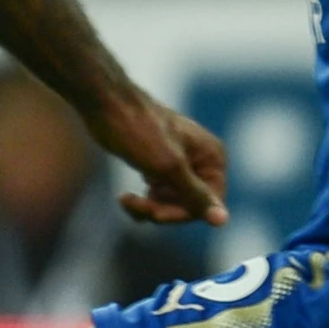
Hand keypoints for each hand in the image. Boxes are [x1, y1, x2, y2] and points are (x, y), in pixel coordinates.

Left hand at [89, 91, 228, 225]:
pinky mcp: (158, 167)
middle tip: (135, 204)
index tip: (156, 214)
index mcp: (213, 157)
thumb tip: (223, 221)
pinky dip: (142, 203)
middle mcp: (200, 161)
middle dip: (162, 210)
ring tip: (126, 200)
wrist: (106, 106)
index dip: (184, 213)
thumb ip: (196, 195)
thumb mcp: (169, 168)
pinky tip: (125, 199)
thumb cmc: (139, 131)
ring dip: (148, 208)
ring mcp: (179, 165)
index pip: (210, 203)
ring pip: (171, 204)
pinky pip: (158, 197)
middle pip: (190, 205)